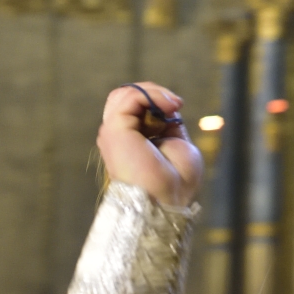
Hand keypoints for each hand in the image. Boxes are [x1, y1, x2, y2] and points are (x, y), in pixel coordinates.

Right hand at [96, 82, 201, 206]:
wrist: (166, 201)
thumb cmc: (175, 183)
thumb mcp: (179, 146)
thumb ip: (170, 126)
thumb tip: (167, 107)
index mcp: (132, 140)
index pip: (134, 107)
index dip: (156, 101)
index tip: (177, 106)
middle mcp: (119, 136)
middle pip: (126, 98)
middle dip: (153, 93)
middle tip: (175, 103)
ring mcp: (114, 133)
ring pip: (124, 94)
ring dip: (153, 92)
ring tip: (172, 104)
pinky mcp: (114, 130)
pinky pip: (128, 97)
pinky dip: (150, 95)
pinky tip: (169, 105)